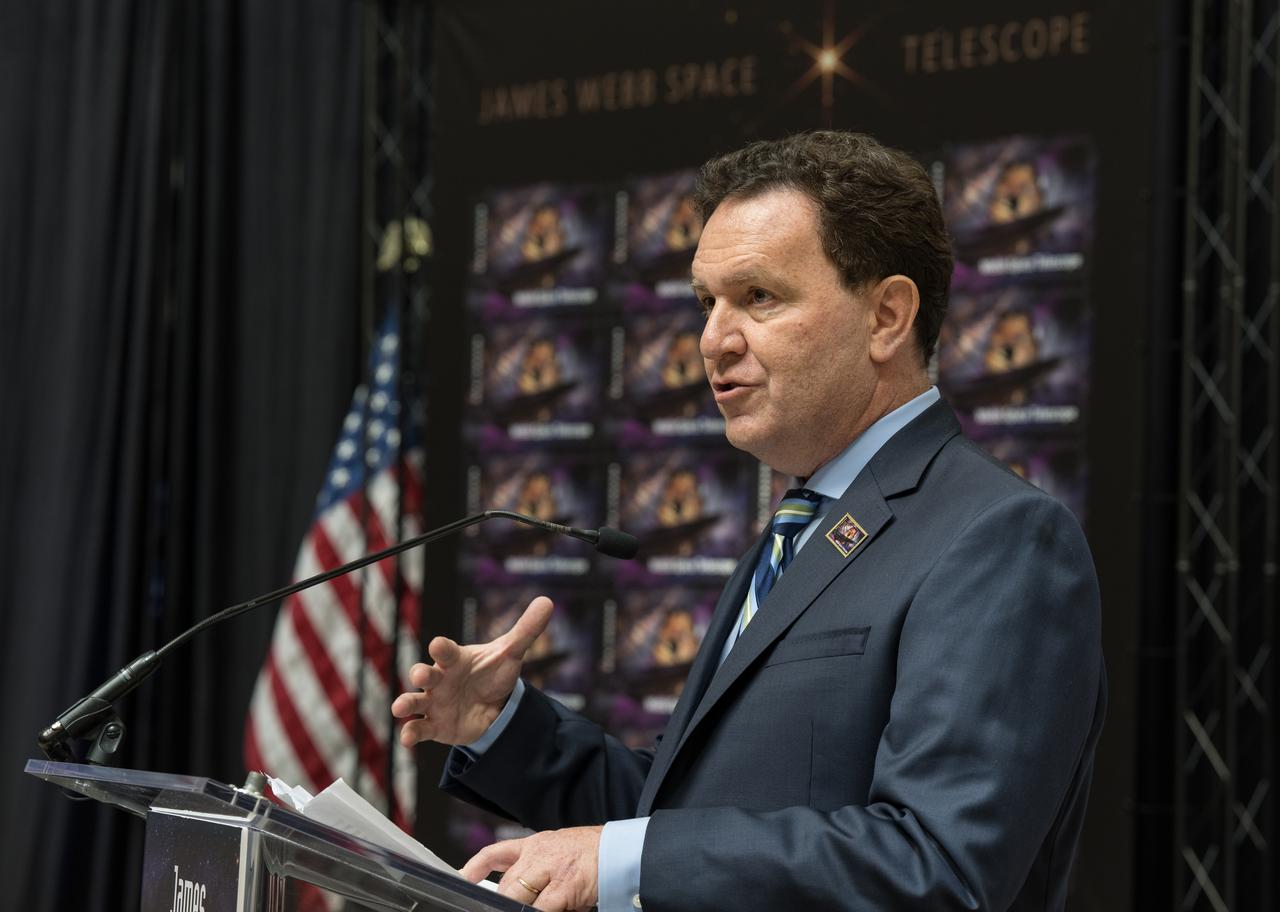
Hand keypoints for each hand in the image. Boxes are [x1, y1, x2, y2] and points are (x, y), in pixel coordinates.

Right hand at [391, 596, 553, 745]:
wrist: (494, 706)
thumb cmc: (493, 673)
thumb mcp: (511, 653)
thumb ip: (526, 630)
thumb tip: (547, 602)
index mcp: (455, 659)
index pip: (445, 650)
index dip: (441, 647)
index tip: (438, 645)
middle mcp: (440, 679)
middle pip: (423, 674)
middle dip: (419, 674)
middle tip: (420, 675)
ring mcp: (434, 702)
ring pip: (413, 700)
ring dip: (405, 703)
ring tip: (400, 708)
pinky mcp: (435, 725)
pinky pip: (418, 728)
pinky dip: (411, 733)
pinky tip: (407, 739)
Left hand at [460, 826, 601, 911]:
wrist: (619, 851)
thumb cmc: (591, 854)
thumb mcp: (558, 851)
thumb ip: (536, 868)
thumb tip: (518, 895)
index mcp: (535, 844)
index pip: (496, 853)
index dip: (475, 867)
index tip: (463, 878)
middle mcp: (538, 854)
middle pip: (507, 883)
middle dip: (504, 902)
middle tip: (502, 908)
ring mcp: (550, 870)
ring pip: (517, 896)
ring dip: (517, 907)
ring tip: (525, 907)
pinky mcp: (564, 887)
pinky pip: (542, 908)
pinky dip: (538, 911)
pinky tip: (547, 909)